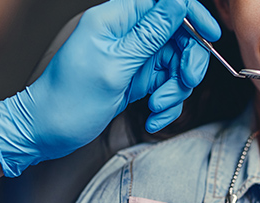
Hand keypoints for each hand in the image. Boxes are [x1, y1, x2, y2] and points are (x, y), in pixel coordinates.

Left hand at [0, 0, 220, 176]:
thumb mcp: (115, 65)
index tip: (210, 36)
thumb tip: (178, 1)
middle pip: (178, 36)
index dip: (192, 15)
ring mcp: (134, 58)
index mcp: (116, 19)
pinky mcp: (137, 79)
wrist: (48, 131)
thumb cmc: (69, 99)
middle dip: (187, 62)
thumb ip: (150, 32)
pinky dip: (165, 104)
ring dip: (174, 90)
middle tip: (185, 83)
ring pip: (175, 65)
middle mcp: (128, 35)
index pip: (165, 2)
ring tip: (157, 108)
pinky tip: (152, 117)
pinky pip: (165, 85)